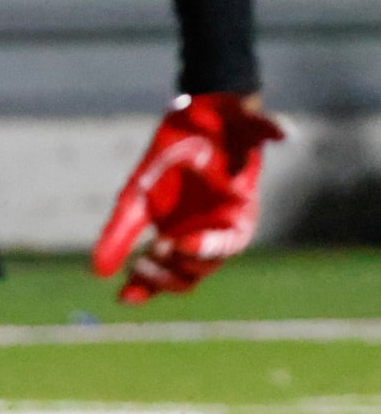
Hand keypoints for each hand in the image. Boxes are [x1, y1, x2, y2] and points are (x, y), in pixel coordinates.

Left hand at [91, 92, 285, 301]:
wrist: (201, 116)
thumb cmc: (223, 120)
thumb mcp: (236, 120)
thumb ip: (262, 126)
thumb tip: (290, 131)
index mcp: (239, 212)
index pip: (229, 240)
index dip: (208, 247)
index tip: (180, 243)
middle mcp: (216, 231)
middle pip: (202, 267)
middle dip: (178, 266)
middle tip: (152, 253)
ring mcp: (191, 237)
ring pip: (180, 275)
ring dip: (159, 280)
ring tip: (137, 269)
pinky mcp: (165, 236)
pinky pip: (156, 269)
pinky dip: (140, 286)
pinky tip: (124, 297)